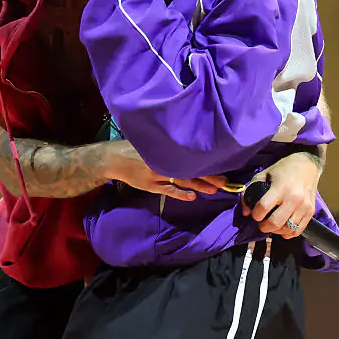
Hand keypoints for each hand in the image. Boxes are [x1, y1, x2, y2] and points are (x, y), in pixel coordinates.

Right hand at [99, 141, 218, 200]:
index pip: (191, 155)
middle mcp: (164, 161)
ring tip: (214, 189)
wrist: (114, 158)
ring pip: (182, 180)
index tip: (221, 163)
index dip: (206, 161)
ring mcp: (157, 174)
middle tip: (225, 180)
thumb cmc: (134, 148)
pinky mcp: (151, 186)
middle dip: (209, 175)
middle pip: (190, 169)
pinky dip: (180, 194)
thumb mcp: (152, 141)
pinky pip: (168, 190)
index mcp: (166, 149)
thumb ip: (168, 145)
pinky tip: (192, 196)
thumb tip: (190, 144)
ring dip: (199, 185)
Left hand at [241, 151, 321, 238]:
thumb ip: (250, 191)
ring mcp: (304, 206)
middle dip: (264, 227)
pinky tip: (282, 228)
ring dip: (276, 231)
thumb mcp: (263, 175)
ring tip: (272, 225)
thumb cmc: (282, 169)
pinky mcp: (311, 212)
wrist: (307, 165)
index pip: (263, 207)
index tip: (254, 214)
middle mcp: (294, 199)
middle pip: (275, 222)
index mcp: (280, 188)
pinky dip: (288, 233)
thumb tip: (246, 213)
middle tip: (261, 224)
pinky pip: (298, 230)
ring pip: (287, 229)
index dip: (255, 214)